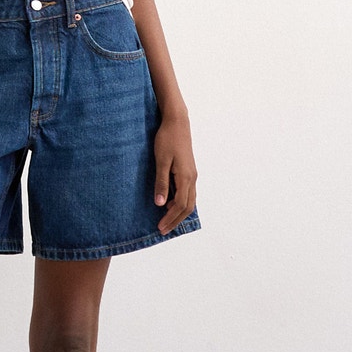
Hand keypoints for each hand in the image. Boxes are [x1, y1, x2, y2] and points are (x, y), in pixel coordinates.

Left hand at [152, 113, 197, 233]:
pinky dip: (180, 202)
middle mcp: (192, 178)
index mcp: (186, 177)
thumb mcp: (161, 161)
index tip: (160, 227)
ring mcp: (192, 174)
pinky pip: (188, 192)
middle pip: (187, 206)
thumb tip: (160, 204)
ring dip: (178, 212)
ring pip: (189, 200)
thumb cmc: (167, 139)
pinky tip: (169, 203)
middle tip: (163, 229)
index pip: (180, 205)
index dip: (170, 218)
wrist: (177, 122)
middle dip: (175, 219)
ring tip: (165, 219)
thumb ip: (161, 183)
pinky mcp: (189, 171)